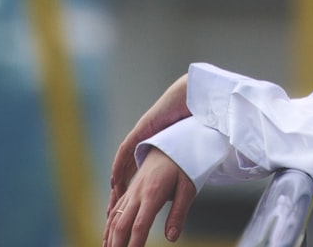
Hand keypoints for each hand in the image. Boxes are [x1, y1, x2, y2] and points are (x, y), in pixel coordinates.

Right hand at [102, 148, 196, 245]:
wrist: (171, 144)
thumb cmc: (183, 166)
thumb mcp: (187, 189)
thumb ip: (178, 214)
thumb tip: (171, 238)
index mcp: (152, 193)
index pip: (140, 225)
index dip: (134, 244)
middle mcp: (137, 193)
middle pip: (122, 224)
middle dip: (117, 244)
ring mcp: (131, 191)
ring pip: (115, 218)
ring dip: (109, 237)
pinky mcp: (130, 190)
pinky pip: (115, 210)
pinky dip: (109, 226)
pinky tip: (107, 239)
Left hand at [108, 74, 189, 212]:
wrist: (197, 98)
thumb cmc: (199, 120)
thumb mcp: (190, 148)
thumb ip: (185, 162)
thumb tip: (192, 180)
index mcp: (158, 149)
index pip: (141, 175)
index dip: (135, 192)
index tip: (132, 212)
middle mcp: (148, 144)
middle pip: (129, 173)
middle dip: (122, 194)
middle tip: (115, 214)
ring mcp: (143, 135)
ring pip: (124, 165)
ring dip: (118, 185)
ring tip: (113, 205)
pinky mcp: (142, 128)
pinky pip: (126, 151)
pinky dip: (120, 167)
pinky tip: (115, 182)